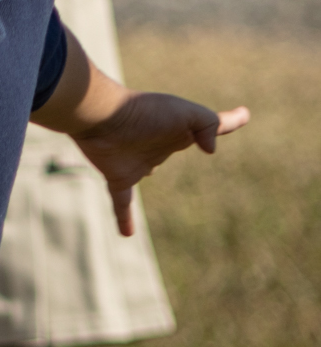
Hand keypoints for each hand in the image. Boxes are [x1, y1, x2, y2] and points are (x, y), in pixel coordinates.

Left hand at [68, 91, 249, 234]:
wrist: (101, 116)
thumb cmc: (145, 112)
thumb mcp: (187, 113)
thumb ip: (209, 124)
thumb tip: (211, 150)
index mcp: (180, 128)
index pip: (212, 125)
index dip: (232, 121)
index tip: (244, 115)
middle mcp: (159, 143)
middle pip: (174, 144)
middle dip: (179, 140)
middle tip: (190, 141)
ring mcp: (138, 160)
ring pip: (145, 169)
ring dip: (145, 169)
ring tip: (147, 171)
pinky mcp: (119, 176)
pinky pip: (122, 201)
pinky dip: (124, 218)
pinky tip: (127, 234)